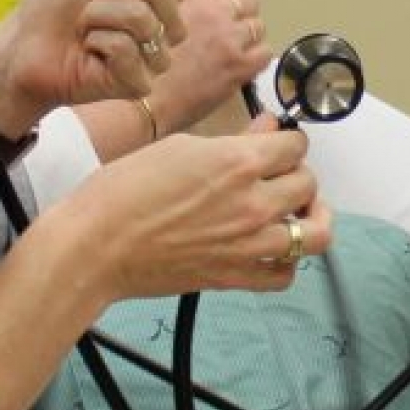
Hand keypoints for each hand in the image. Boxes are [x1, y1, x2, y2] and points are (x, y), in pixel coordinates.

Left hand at [0, 0, 186, 129]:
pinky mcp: (138, 81)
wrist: (26, 43)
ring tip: (85, 30)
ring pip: (139, 16)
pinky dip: (94, 43)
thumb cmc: (55, 3)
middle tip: (87, 5)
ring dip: (95, 16)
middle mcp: (166, 21)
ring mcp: (155, 54)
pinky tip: (87, 53)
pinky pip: (124, 47)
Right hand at [43, 118, 334, 297]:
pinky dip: (287, 261)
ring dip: (309, 217)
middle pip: (307, 184)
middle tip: (277, 175)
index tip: (276, 144)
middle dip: (296, 174)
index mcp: (238, 162)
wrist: (95, 246)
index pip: (295, 146)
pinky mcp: (235, 278)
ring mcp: (249, 245)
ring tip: (293, 211)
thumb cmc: (123, 192)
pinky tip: (272, 248)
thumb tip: (267, 131)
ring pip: (315, 233)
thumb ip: (232, 140)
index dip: (286, 141)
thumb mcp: (179, 147)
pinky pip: (286, 275)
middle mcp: (253, 203)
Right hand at [146, 0, 270, 134]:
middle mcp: (213, 13)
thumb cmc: (141, 65)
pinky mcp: (238, 66)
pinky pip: (265, 53)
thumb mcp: (154, 15)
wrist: (142, 99)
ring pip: (258, 25)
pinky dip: (258, 57)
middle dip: (243, 11)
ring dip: (250, 34)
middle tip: (234, 25)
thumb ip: (178, 3)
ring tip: (236, 47)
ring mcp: (228, 39)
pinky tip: (243, 64)